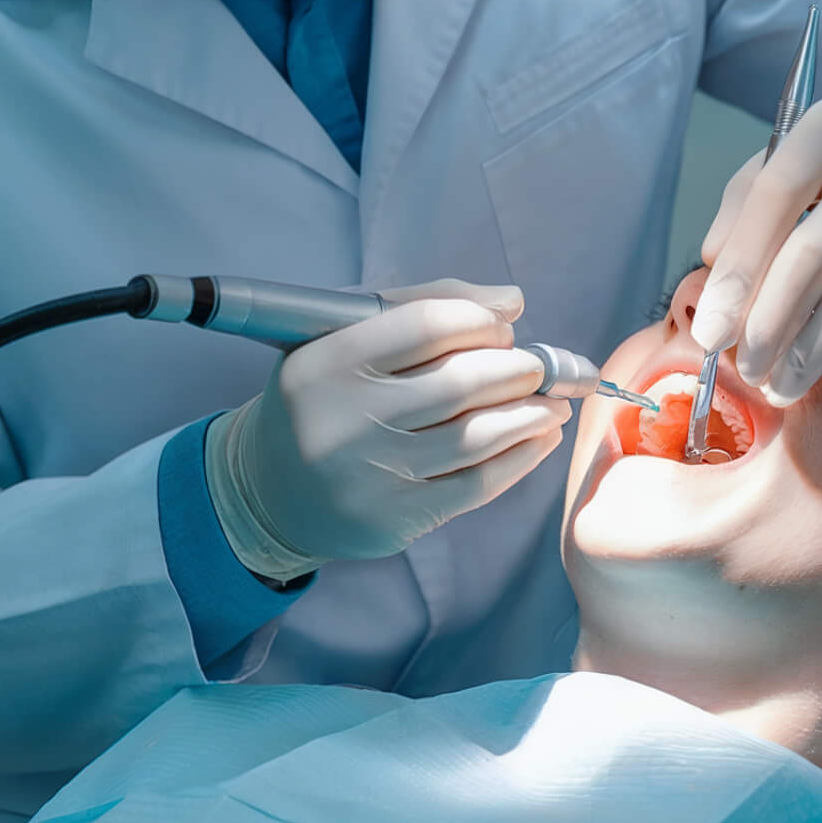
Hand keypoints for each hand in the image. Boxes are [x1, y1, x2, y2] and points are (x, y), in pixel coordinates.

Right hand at [206, 279, 568, 573]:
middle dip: (518, 370)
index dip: (480, 321)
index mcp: (327, 361)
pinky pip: (475, 486)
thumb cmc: (325, 395)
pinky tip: (539, 439)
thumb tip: (513, 301)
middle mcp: (344, 418)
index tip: (504, 328)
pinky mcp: (393, 520)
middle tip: (539, 366)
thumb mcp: (346, 335)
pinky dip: (520, 458)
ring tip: (552, 402)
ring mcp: (369, 475)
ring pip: (476, 437)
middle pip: (460, 382)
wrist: (269, 487)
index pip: (427, 325)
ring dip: (531, 414)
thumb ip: (425, 304)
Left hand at [692, 83, 821, 405]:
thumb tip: (710, 262)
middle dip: (769, 328)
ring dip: (813, 352)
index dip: (735, 274)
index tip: (710, 333)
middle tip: (747, 372)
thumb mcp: (810, 154)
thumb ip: (751, 199)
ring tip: (785, 385)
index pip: (768, 202)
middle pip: (810, 257)